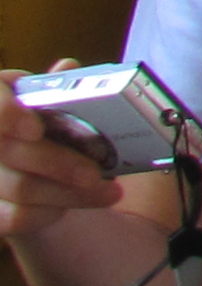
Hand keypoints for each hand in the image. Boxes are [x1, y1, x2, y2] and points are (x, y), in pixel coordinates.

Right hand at [0, 66, 127, 237]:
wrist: (43, 166)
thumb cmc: (54, 125)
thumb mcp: (57, 100)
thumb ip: (60, 87)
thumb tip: (67, 68)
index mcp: (1, 96)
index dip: (6, 113)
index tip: (34, 128)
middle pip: (12, 150)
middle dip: (60, 164)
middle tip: (97, 173)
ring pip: (20, 187)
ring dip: (69, 193)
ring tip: (107, 192)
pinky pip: (14, 216)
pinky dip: (48, 213)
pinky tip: (68, 207)